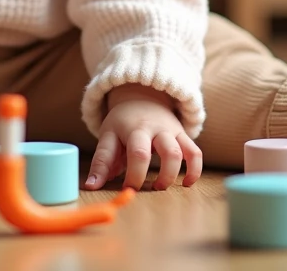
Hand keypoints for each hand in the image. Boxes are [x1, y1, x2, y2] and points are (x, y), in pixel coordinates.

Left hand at [84, 84, 202, 191]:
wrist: (143, 95)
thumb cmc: (122, 123)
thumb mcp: (108, 136)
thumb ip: (102, 162)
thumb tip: (91, 186)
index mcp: (131, 129)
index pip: (136, 154)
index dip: (133, 176)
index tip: (127, 191)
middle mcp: (152, 128)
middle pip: (160, 152)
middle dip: (152, 176)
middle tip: (143, 190)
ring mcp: (169, 131)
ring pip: (178, 153)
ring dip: (171, 175)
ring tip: (160, 186)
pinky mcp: (182, 134)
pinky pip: (194, 152)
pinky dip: (194, 170)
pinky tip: (186, 183)